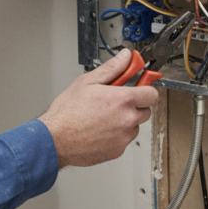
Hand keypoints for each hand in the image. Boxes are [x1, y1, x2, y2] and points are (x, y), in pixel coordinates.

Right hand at [39, 50, 159, 167]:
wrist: (55, 140)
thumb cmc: (67, 112)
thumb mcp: (87, 81)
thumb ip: (112, 68)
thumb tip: (126, 57)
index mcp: (123, 100)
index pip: (152, 94)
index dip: (146, 90)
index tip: (139, 88)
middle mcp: (127, 120)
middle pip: (146, 111)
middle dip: (134, 106)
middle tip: (116, 103)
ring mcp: (123, 137)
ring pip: (135, 127)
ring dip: (126, 121)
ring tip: (104, 118)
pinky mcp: (117, 151)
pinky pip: (124, 140)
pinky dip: (116, 136)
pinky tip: (100, 130)